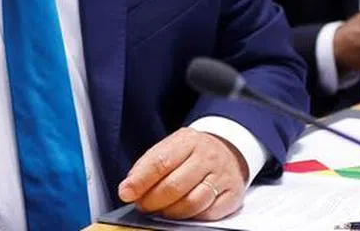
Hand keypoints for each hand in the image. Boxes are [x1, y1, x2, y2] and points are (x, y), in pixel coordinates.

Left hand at [116, 128, 246, 220]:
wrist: (229, 150)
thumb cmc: (192, 152)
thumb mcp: (171, 147)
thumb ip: (150, 164)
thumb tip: (129, 188)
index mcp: (187, 141)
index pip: (160, 162)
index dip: (140, 181)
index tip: (126, 193)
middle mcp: (207, 157)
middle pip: (175, 186)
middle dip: (153, 200)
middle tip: (143, 206)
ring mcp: (222, 176)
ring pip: (192, 203)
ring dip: (171, 212)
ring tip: (161, 210)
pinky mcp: (233, 195)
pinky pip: (209, 214)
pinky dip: (192, 217)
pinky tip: (182, 212)